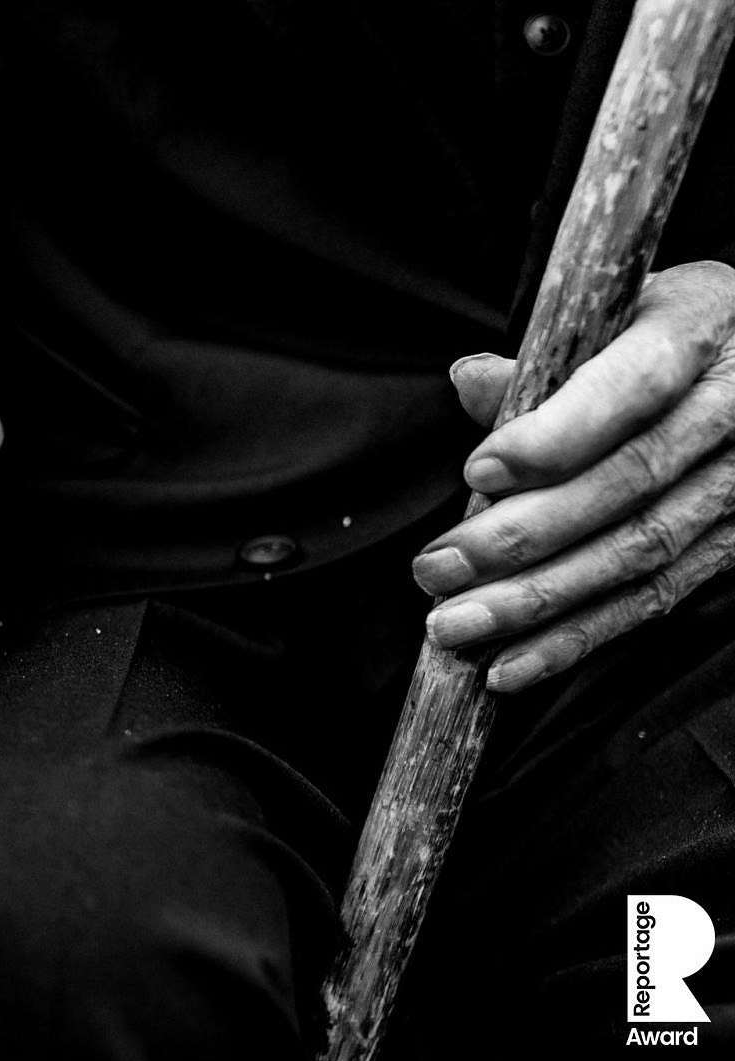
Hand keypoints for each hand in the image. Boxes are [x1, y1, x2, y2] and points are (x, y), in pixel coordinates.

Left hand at [412, 261, 734, 691]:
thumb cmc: (663, 330)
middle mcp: (734, 409)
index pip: (633, 387)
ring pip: (637, 553)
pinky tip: (511, 666)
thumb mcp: (616, 313)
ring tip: (455, 625)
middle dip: (520, 537)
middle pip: (627, 484)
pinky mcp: (731, 544)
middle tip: (436, 567)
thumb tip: (469, 381)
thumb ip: (544, 359)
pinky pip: (654, 600)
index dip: (556, 435)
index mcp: (701, 330)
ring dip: (536, 601)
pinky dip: (577, 638)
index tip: (478, 471)